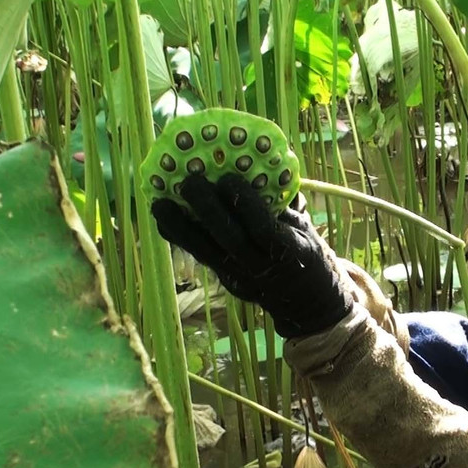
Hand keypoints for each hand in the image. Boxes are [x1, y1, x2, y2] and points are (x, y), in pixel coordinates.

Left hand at [150, 174, 354, 337]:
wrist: (306, 301)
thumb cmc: (307, 251)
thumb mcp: (306, 227)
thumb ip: (284, 203)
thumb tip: (263, 167)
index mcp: (290, 250)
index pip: (264, 229)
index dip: (246, 204)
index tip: (229, 177)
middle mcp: (262, 267)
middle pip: (230, 240)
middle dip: (207, 210)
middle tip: (189, 181)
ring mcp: (241, 278)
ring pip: (207, 251)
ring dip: (181, 226)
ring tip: (160, 203)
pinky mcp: (226, 281)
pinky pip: (201, 257)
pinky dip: (181, 237)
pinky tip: (164, 218)